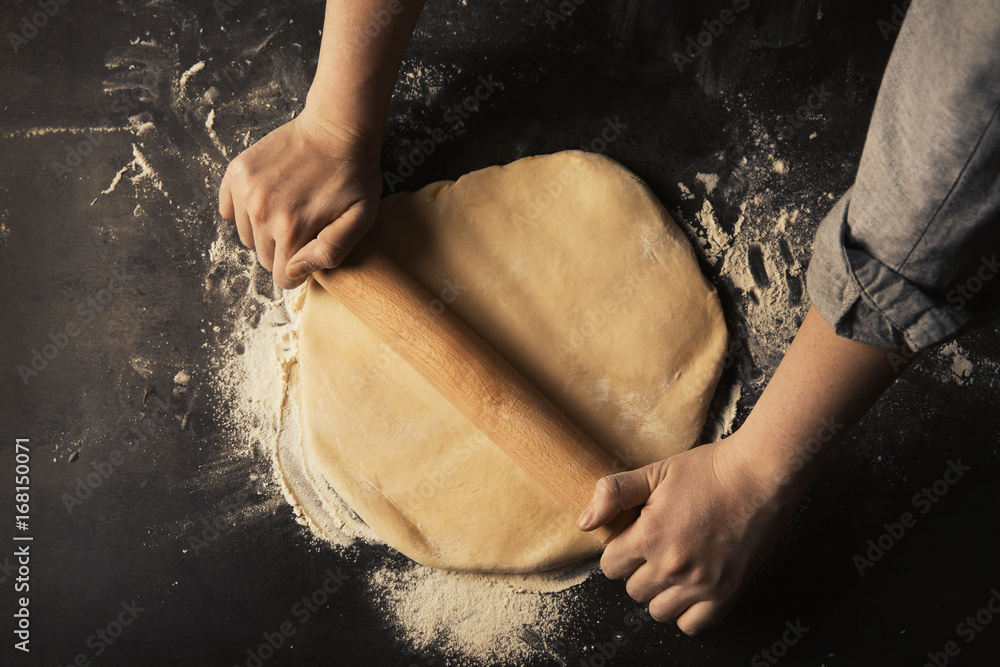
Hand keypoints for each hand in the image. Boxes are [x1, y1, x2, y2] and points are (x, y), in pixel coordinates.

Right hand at [218, 110, 382, 288]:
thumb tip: (294, 271)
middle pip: (264, 257)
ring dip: (264, 229)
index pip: (281, 277)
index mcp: (291, 230)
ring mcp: (246, 191)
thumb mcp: (360, 219)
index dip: (298, 268)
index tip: (309, 250)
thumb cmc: (354, 176)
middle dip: (283, 249)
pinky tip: (269, 196)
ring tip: (290, 207)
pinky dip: (244, 209)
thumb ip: (330, 252)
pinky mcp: (237, 172)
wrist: (337, 128)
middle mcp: (262, 213)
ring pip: (247, 235)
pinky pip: (229, 210)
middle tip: (304, 224)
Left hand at [578, 433, 802, 635]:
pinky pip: (693, 625)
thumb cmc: (708, 470)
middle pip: (633, 590)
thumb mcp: (655, 471)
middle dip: (639, 571)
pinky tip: (690, 590)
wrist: (760, 475)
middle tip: (657, 549)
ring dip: (660, 593)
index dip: (619, 551)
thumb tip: (585, 522)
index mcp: (650, 536)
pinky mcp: (727, 593)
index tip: (633, 539)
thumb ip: (614, 493)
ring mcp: (700, 583)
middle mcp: (672, 566)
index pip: (610, 566)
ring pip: (659, 611)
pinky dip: (687, 613)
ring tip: (673, 568)